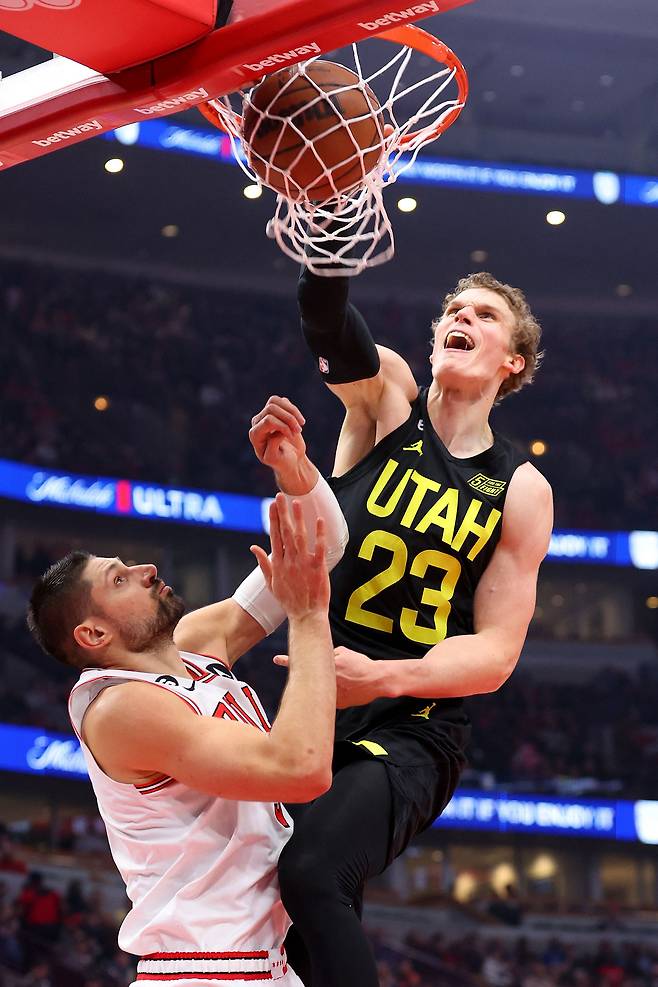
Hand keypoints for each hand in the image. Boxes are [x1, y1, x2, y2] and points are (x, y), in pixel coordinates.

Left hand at [249, 395, 306, 477]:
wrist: (290, 459)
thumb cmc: (281, 461)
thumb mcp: (274, 459)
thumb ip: (272, 445)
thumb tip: (278, 430)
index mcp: (254, 434)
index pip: (268, 420)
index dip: (283, 426)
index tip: (291, 436)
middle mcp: (257, 422)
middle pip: (271, 408)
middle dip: (289, 418)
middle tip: (298, 431)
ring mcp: (266, 415)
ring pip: (275, 401)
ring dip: (291, 411)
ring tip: (301, 424)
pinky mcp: (277, 411)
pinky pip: (283, 401)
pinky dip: (294, 410)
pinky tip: (300, 422)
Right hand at [251, 494, 328, 619]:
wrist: (305, 616)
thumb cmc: (289, 601)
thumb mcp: (271, 583)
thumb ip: (263, 564)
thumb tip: (253, 547)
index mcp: (278, 564)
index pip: (274, 536)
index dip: (273, 519)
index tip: (272, 505)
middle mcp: (289, 561)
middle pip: (285, 532)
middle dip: (283, 513)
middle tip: (281, 496)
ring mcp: (303, 564)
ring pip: (300, 536)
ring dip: (298, 518)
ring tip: (297, 502)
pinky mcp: (318, 568)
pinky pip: (319, 547)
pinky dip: (319, 534)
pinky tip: (319, 520)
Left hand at [274, 645, 379, 707]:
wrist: (375, 680)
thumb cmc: (361, 664)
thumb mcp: (343, 652)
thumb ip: (330, 655)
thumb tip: (322, 659)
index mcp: (326, 665)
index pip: (304, 661)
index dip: (287, 660)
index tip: (276, 659)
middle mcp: (325, 681)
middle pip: (307, 678)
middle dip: (297, 672)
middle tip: (281, 663)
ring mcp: (329, 694)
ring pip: (319, 690)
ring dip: (322, 686)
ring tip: (341, 679)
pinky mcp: (336, 704)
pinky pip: (329, 698)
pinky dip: (334, 693)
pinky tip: (347, 688)